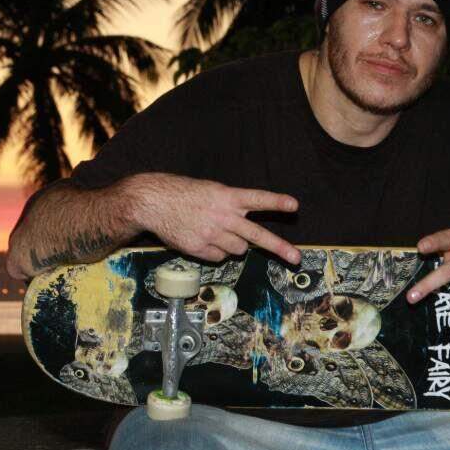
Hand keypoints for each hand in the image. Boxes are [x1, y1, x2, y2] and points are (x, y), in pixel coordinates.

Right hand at [129, 173, 300, 263]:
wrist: (153, 202)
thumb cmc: (184, 193)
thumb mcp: (211, 190)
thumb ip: (231, 206)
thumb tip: (245, 233)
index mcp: (227, 197)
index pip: (256, 199)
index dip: (276, 202)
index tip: (294, 205)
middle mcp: (222, 216)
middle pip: (256, 235)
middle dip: (279, 247)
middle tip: (296, 259)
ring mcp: (211, 234)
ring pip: (238, 250)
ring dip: (235, 245)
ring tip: (219, 232)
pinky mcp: (199, 248)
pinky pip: (219, 257)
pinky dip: (216, 252)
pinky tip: (203, 239)